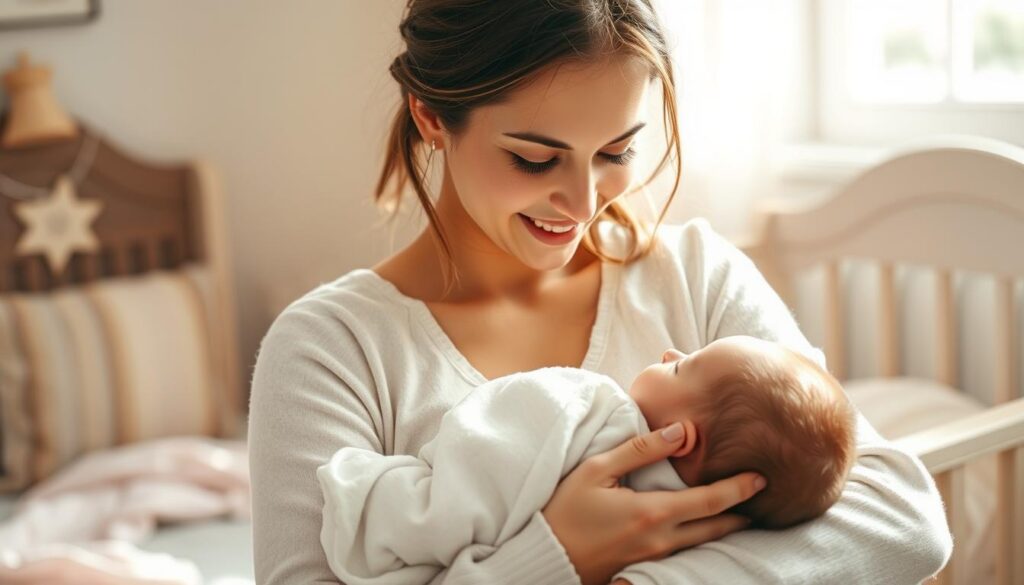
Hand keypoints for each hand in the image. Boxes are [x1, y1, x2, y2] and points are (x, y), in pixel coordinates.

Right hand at [542, 423, 764, 584]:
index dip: (739, 489)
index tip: (761, 477)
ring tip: (744, 511)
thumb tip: (679, 430)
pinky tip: (706, 528)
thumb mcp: (596, 470)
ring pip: (702, 543)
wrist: (543, 556)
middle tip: (763, 495)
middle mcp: (660, 540)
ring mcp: (653, 558)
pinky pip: (684, 553)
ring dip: (725, 527)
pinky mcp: (643, 567)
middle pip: (715, 527)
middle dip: (743, 512)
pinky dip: (702, 539)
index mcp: (652, 512)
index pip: (709, 501)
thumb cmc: (565, 509)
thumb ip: (639, 450)